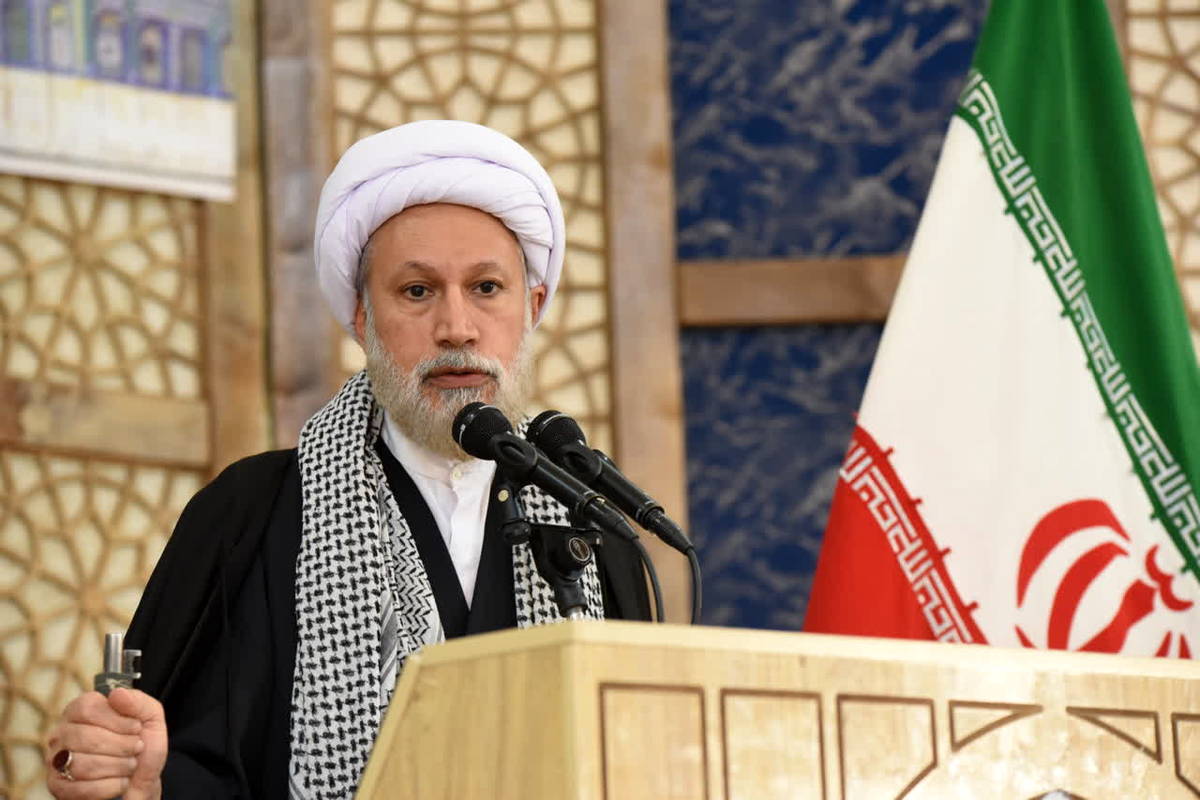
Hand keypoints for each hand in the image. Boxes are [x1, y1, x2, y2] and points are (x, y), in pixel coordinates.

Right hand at [45, 688, 167, 799]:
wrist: (144, 781)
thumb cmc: (143, 746)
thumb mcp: (150, 718)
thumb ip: (137, 702)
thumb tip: (116, 694)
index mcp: (80, 711)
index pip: (86, 708)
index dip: (116, 720)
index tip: (136, 727)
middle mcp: (62, 734)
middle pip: (83, 736)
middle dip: (120, 745)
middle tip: (136, 748)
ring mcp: (56, 761)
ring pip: (81, 764)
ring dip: (116, 766)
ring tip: (129, 765)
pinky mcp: (58, 787)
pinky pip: (80, 788)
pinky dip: (110, 786)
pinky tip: (120, 782)